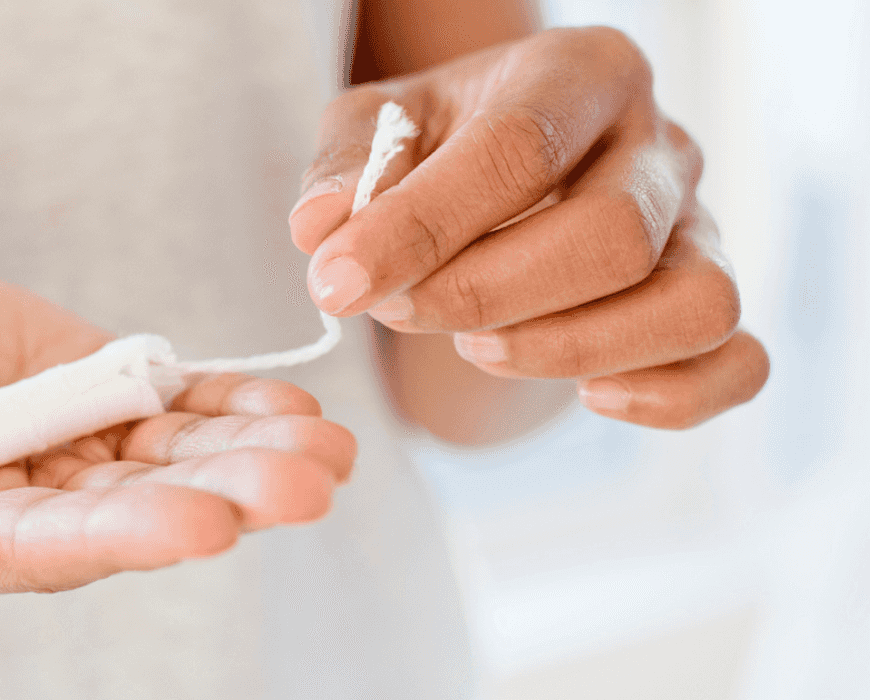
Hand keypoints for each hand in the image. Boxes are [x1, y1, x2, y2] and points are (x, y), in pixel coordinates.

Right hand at [0, 271, 354, 612]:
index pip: (55, 544)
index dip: (131, 533)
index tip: (209, 523)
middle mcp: (39, 506)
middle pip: (142, 507)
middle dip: (227, 496)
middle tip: (310, 484)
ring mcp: (80, 451)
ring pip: (178, 460)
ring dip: (254, 455)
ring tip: (330, 449)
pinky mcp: (104, 396)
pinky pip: (178, 408)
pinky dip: (234, 406)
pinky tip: (295, 408)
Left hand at [290, 26, 767, 428]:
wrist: (506, 179)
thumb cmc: (438, 148)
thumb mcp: (377, 129)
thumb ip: (347, 167)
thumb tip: (323, 230)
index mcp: (580, 71)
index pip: (517, 147)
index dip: (422, 227)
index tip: (338, 281)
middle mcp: (658, 141)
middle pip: (612, 236)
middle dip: (488, 296)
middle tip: (401, 312)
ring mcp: (701, 223)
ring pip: (692, 304)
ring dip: (571, 349)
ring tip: (477, 347)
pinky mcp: (712, 296)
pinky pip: (738, 361)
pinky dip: (671, 396)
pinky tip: (589, 396)